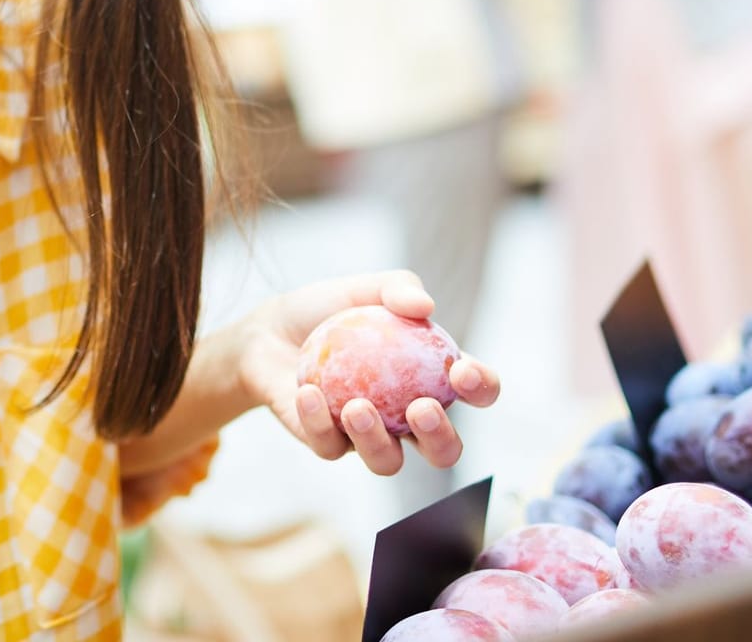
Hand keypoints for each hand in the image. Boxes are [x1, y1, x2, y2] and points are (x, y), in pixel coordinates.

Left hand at [237, 271, 499, 476]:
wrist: (270, 331)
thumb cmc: (329, 309)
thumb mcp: (364, 288)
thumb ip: (398, 288)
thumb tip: (424, 306)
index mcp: (431, 379)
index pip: (476, 391)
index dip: (481, 388)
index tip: (462, 371)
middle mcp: (407, 418)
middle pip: (443, 450)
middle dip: (440, 438)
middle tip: (421, 408)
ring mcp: (368, 437)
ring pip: (387, 463)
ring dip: (377, 440)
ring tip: (357, 406)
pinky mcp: (326, 444)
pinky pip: (329, 446)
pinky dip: (319, 421)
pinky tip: (309, 393)